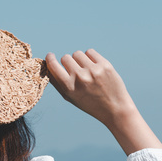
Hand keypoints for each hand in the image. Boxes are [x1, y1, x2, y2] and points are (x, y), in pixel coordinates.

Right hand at [45, 49, 161, 154]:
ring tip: (87, 71)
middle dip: (68, 63)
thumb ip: (57, 83)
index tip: (50, 56)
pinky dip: (90, 57)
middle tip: (76, 71)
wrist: (115, 109)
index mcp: (69, 87)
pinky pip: (90, 52)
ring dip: (80, 60)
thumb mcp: (71, 98)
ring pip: (77, 54)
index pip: (52, 65)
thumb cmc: (90, 104)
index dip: (50, 59)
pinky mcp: (105, 65)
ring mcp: (93, 70)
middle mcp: (80, 78)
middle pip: (65, 58)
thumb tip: (46, 66)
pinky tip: (94, 67)